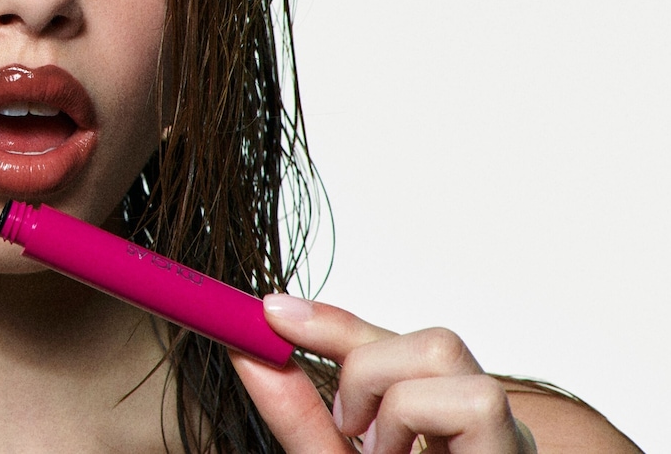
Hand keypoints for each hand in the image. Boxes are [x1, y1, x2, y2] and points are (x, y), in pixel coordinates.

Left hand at [231, 296, 535, 453]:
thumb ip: (297, 416)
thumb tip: (249, 350)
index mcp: (434, 425)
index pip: (386, 346)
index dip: (329, 319)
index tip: (269, 311)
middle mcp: (476, 430)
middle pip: (433, 339)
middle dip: (367, 364)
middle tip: (345, 425)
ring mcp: (502, 443)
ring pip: (446, 354)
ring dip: (390, 396)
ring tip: (378, 452)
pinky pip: (474, 402)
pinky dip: (416, 418)